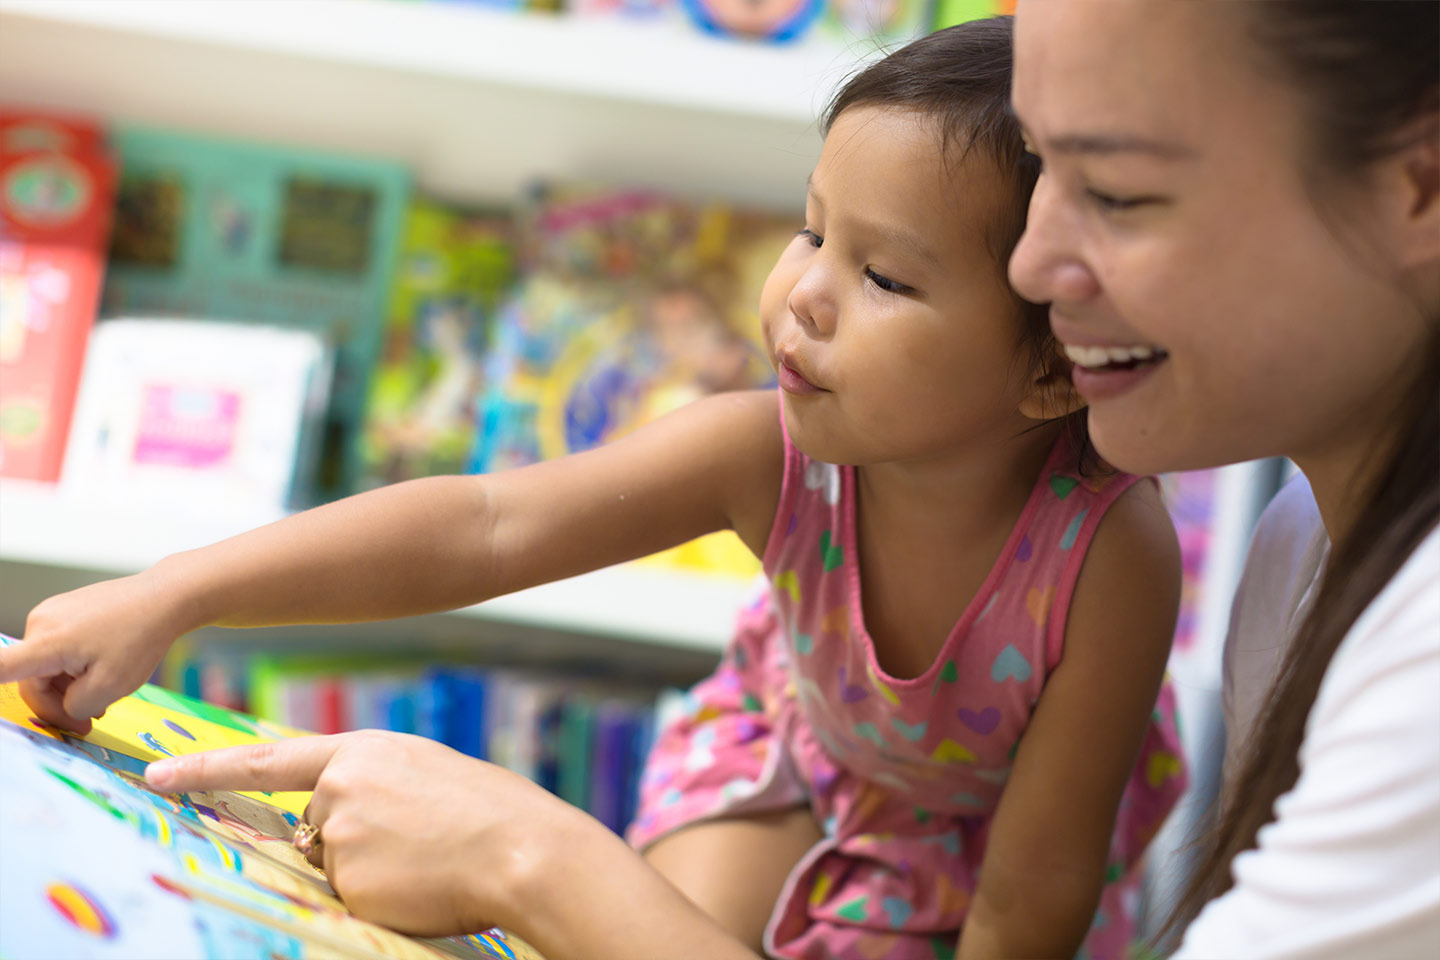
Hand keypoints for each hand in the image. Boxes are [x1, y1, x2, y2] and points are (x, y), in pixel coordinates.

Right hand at [1, 566, 195, 733]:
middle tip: (90, 722)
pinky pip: (56, 652)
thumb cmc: (140, 639)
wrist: (165, 598)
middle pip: (31, 682)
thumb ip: (72, 709)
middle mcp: (39, 624)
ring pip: (45, 669)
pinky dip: (74, 668)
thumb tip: (61, 708)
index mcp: (46, 643)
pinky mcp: (62, 613)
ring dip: (68, 688)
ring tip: (104, 694)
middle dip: (58, 706)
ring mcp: (49, 615)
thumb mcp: (110, 688)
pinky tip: (100, 671)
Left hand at [145, 730, 582, 937]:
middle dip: (351, 843)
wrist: (522, 847)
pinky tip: (421, 884)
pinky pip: (350, 901)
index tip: (157, 775)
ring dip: (371, 873)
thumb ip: (370, 787)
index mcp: (362, 751)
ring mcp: (339, 837)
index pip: (265, 763)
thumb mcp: (424, 773)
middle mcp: (339, 789)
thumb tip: (331, 826)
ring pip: (333, 868)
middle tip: (417, 843)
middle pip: (313, 829)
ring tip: (430, 860)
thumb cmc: (489, 811)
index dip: (206, 770)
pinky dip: (381, 900)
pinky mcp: (348, 884)